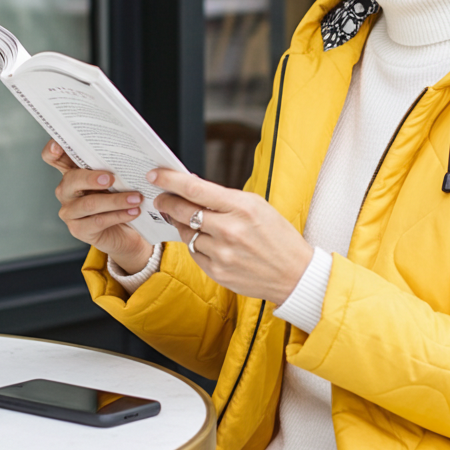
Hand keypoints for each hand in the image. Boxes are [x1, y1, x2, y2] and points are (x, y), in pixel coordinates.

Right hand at [41, 141, 152, 273]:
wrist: (126, 232)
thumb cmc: (118, 200)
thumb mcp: (117, 181)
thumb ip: (114, 167)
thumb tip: (128, 156)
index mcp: (73, 173)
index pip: (54, 158)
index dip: (52, 150)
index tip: (59, 148)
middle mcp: (66, 191)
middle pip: (71, 180)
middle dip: (91, 178)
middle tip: (112, 178)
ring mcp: (69, 212)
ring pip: (89, 204)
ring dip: (115, 200)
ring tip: (135, 198)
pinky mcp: (78, 229)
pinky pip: (98, 221)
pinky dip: (118, 215)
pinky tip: (132, 212)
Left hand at [150, 168, 313, 303]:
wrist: (294, 274)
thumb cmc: (277, 236)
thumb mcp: (257, 206)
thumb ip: (224, 197)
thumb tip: (191, 186)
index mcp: (242, 207)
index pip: (195, 189)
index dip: (170, 180)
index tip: (155, 175)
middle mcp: (229, 230)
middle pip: (182, 210)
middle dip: (166, 201)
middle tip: (160, 197)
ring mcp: (221, 253)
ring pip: (185, 232)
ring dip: (182, 224)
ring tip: (192, 220)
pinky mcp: (217, 271)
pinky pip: (193, 251)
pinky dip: (195, 243)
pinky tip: (206, 240)